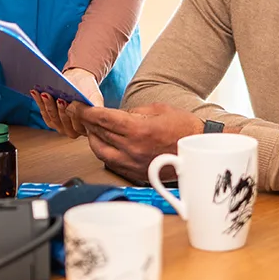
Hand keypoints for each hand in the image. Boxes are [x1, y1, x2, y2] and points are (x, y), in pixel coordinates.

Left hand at [30, 69, 102, 138]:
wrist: (79, 82)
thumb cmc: (88, 89)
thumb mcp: (95, 97)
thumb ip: (96, 106)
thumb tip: (94, 112)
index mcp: (88, 127)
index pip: (80, 124)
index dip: (75, 114)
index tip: (72, 104)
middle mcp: (75, 130)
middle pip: (65, 122)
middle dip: (61, 109)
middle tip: (59, 99)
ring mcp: (62, 127)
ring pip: (54, 118)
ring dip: (48, 105)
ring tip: (46, 94)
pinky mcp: (52, 122)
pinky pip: (45, 114)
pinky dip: (40, 103)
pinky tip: (37, 93)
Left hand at [67, 102, 203, 182]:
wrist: (201, 150)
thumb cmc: (184, 128)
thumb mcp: (158, 109)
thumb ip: (133, 112)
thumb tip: (114, 115)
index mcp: (138, 130)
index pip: (103, 119)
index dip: (86, 111)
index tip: (77, 105)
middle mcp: (133, 149)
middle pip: (98, 135)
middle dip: (86, 122)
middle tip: (81, 113)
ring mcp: (133, 164)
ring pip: (100, 152)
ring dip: (92, 138)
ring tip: (92, 128)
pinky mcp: (136, 174)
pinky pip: (111, 163)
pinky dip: (104, 151)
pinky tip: (105, 143)